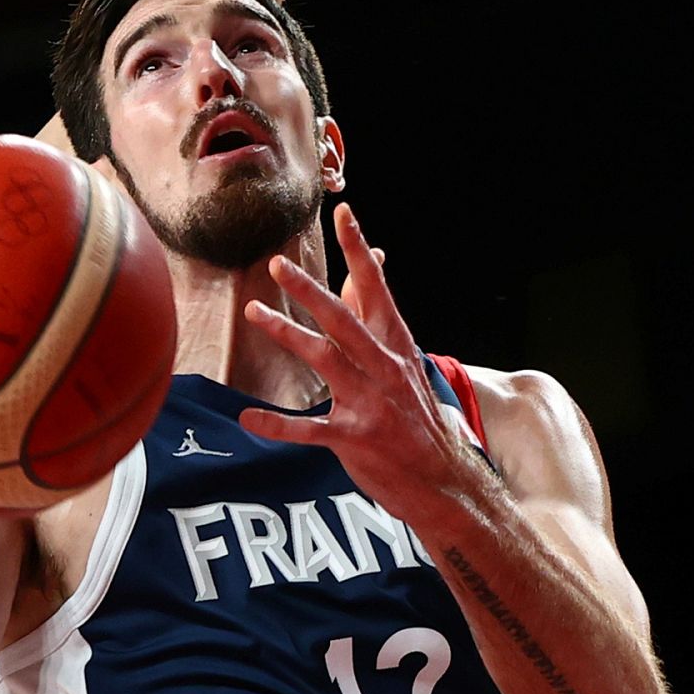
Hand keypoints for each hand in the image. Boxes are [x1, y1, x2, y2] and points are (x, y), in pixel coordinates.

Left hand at [239, 204, 467, 520]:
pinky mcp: (356, 439)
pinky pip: (309, 429)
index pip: (376, 289)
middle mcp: (385, 368)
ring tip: (253, 311)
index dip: (358, 252)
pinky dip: (277, 424)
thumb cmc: (415, 416)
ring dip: (287, 333)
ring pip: (326, 359)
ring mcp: (371, 403)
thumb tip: (369, 263)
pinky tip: (248, 418)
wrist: (445, 481)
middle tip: (277, 265)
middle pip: (343, 319)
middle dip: (310, 290)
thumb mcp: (402, 362)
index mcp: (396, 346)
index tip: (343, 212)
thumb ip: (377, 317)